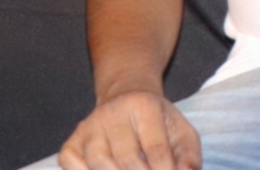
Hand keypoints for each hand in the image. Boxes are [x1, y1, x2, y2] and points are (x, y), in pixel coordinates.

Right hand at [58, 90, 200, 169]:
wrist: (127, 97)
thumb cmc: (158, 121)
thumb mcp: (181, 131)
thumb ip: (189, 157)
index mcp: (145, 106)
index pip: (156, 148)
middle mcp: (113, 113)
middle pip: (126, 159)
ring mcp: (90, 126)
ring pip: (98, 162)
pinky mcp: (73, 139)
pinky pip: (70, 161)